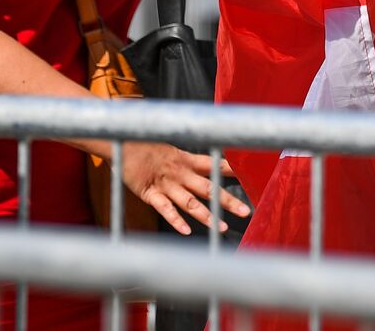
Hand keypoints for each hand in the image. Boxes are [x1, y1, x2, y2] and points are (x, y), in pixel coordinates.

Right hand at [120, 140, 250, 234]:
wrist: (123, 143)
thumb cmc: (148, 147)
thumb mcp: (173, 151)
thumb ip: (190, 161)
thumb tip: (208, 165)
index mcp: (187, 160)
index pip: (215, 164)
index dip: (233, 171)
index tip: (251, 178)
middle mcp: (181, 172)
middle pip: (208, 187)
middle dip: (227, 200)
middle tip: (246, 211)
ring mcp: (166, 184)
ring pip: (190, 202)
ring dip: (207, 215)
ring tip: (222, 228)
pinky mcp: (149, 193)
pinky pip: (164, 208)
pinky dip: (175, 220)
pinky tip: (186, 231)